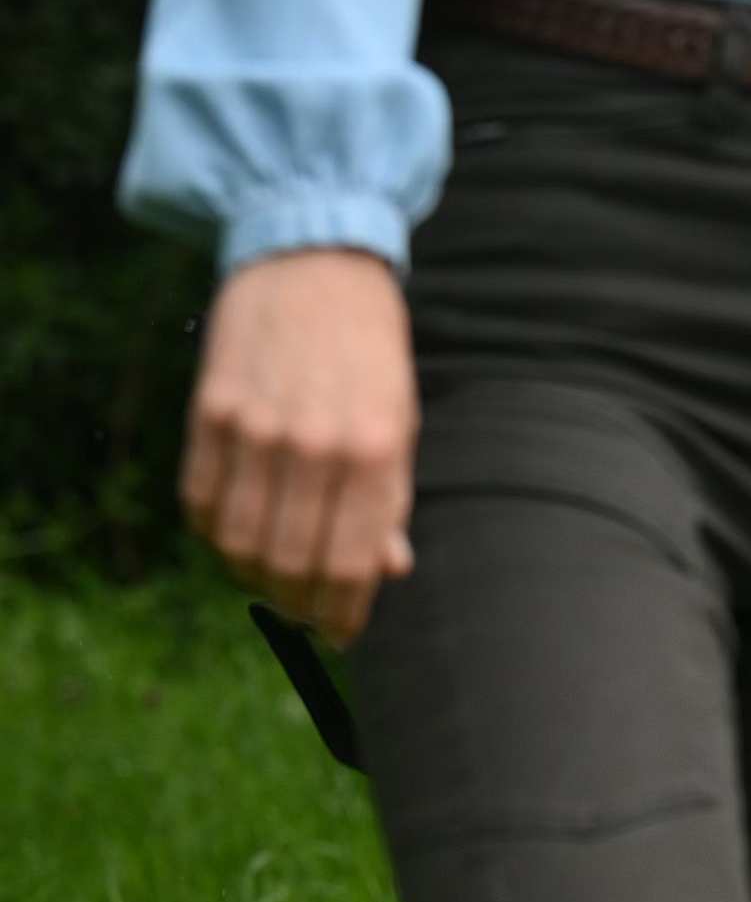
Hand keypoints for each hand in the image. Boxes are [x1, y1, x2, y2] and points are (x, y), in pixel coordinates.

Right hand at [183, 248, 418, 646]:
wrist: (312, 265)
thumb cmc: (369, 352)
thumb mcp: (400, 421)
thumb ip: (391, 498)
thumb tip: (388, 570)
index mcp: (375, 451)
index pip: (354, 563)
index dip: (345, 612)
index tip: (341, 636)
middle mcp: (314, 444)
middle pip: (290, 563)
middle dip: (298, 604)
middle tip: (304, 615)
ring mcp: (256, 427)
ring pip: (239, 542)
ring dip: (252, 575)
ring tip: (270, 580)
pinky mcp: (210, 410)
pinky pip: (200, 500)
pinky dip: (214, 532)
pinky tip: (235, 535)